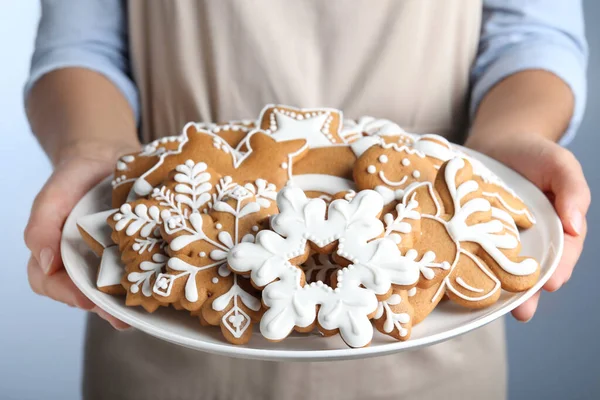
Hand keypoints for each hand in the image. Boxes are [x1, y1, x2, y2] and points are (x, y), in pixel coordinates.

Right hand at [24, 144, 136, 329]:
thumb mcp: (54, 195)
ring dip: (127, 302)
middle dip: (103, 309)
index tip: (86, 300)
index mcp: (56, 252)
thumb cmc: (75, 177)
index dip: (66, 293)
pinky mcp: (135, 251)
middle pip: (85, 294)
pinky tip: (161, 285)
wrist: (107, 156)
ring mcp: (109, 259)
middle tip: (121, 318)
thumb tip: (46, 262)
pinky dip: (147, 279)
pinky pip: (138, 271)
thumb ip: (41, 225)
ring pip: (113, 289)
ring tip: (143, 311)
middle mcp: (82, 261)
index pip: (51, 282)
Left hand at [466, 133, 589, 321]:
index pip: (563, 255)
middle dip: (529, 292)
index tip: (552, 282)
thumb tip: (576, 224)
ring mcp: (499, 239)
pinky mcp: (473, 234)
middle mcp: (530, 241)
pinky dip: (469, 265)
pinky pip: (473, 252)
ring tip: (493, 307)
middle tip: (522, 310)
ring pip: (501, 268)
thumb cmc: (534, 154)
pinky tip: (460, 279)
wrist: (498, 142)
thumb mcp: (560, 164)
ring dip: (498, 288)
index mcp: (557, 230)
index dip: (559, 269)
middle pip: (532, 271)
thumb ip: (573, 190)